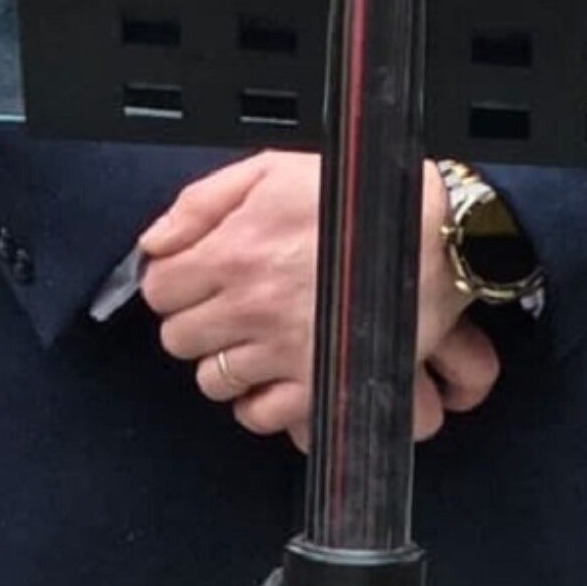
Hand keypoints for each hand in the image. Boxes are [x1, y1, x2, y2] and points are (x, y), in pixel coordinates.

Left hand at [139, 152, 496, 447]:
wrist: (432, 231)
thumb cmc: (354, 194)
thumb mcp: (271, 170)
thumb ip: (201, 203)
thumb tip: (154, 241)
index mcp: (232, 252)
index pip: (159, 289)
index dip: (173, 281)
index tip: (193, 275)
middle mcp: (249, 307)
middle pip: (178, 338)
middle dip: (196, 319)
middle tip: (224, 303)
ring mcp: (281, 350)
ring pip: (212, 380)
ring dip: (224, 360)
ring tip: (252, 336)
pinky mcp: (316, 383)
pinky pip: (259, 415)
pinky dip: (258, 399)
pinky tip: (272, 371)